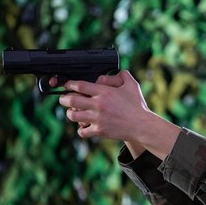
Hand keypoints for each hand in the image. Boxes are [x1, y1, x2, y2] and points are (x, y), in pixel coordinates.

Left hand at [57, 71, 179, 159]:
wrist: (142, 125)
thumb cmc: (137, 106)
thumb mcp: (132, 85)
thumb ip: (122, 75)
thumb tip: (113, 73)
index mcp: (104, 92)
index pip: (79, 85)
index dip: (70, 84)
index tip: (68, 86)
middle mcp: (98, 105)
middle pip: (71, 100)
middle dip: (63, 99)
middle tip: (64, 99)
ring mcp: (97, 119)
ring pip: (73, 116)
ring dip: (71, 113)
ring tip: (73, 112)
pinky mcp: (99, 131)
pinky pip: (82, 131)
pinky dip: (81, 129)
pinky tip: (85, 126)